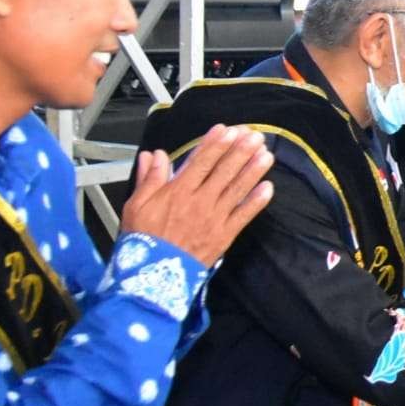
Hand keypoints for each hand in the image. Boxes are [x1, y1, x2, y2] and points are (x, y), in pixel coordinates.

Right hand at [121, 124, 274, 263]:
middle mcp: (200, 201)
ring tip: (267, 154)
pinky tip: (268, 188)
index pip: (201, 161)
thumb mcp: (136, 204)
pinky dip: (256, 201)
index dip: (215, 144)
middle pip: (224, 171)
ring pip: (237, 189)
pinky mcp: (224, 235)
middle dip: (240, 151)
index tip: (227, 130)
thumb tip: (153, 154)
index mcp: (178, 191)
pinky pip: (243, 215)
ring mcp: (214, 218)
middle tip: (255, 136)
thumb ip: (149, 178)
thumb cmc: (143, 239)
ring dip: (253, 170)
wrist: (154, 275)